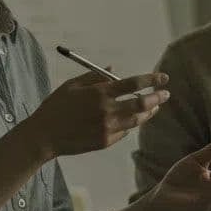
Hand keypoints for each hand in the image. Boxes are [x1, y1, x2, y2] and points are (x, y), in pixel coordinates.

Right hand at [27, 71, 168, 158]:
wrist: (44, 136)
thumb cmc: (56, 107)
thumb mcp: (72, 86)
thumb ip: (95, 76)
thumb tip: (114, 69)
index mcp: (99, 93)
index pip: (133, 84)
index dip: (151, 79)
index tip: (163, 77)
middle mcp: (107, 111)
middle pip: (141, 104)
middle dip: (157, 97)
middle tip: (165, 93)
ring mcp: (107, 128)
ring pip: (136, 120)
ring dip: (149, 112)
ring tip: (155, 106)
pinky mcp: (105, 141)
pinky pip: (124, 132)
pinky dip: (129, 124)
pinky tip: (131, 120)